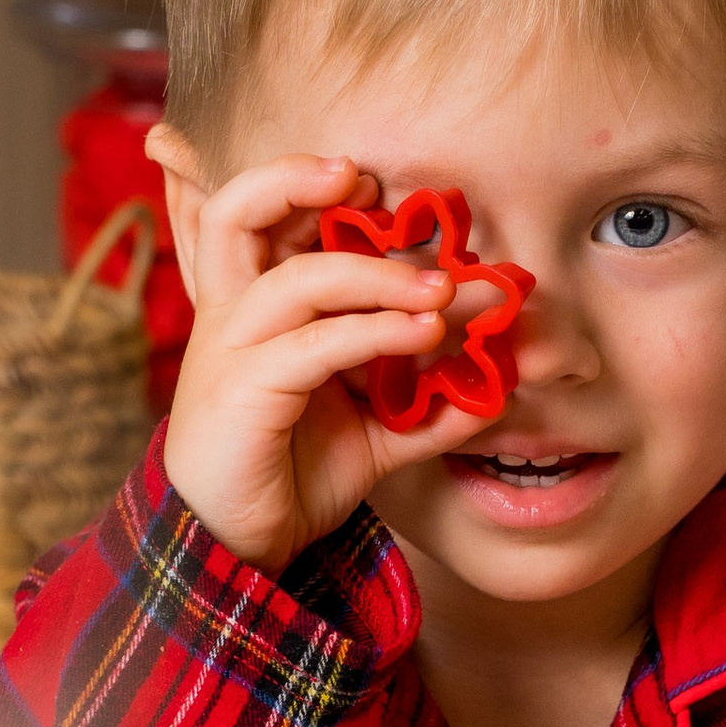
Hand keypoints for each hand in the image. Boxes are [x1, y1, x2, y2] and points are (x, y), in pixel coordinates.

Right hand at [160, 151, 502, 578]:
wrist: (240, 547)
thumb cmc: (290, 473)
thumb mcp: (370, 430)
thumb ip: (424, 403)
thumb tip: (495, 385)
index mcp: (250, 307)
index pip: (259, 219)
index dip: (302, 183)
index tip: (367, 182)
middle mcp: (230, 315)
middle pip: (236, 213)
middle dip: (294, 179)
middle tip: (368, 180)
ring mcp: (231, 351)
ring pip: (299, 279)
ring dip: (379, 276)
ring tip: (443, 292)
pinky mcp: (243, 392)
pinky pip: (316, 346)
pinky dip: (376, 333)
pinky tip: (426, 337)